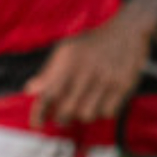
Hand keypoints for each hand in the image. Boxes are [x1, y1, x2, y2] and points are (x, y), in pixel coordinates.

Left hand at [24, 8, 156, 127]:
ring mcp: (105, 79)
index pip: (49, 93)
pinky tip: (100, 103)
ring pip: (87, 115)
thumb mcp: (65, 50)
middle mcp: (86, 71)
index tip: (36, 124)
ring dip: (82, 116)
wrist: (126, 31)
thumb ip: (48, 72)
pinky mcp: (123, 86)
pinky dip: (102, 113)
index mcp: (68, 61)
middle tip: (61, 118)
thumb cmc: (91, 44)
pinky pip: (108, 113)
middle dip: (61, 119)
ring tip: (82, 107)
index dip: (39, 113)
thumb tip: (30, 90)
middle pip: (67, 110)